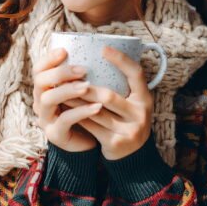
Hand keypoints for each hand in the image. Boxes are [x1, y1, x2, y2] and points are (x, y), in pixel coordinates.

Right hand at [32, 48, 100, 152]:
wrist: (89, 142)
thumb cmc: (87, 111)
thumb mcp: (83, 91)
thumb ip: (82, 75)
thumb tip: (100, 48)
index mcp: (45, 89)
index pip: (38, 70)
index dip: (48, 59)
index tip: (64, 50)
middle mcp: (41, 102)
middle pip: (40, 82)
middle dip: (60, 73)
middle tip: (82, 70)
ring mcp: (46, 119)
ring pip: (48, 100)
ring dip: (68, 90)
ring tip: (87, 86)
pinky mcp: (55, 134)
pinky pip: (65, 120)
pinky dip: (81, 111)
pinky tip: (97, 107)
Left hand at [64, 46, 154, 160]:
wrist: (134, 157)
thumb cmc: (128, 121)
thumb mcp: (133, 104)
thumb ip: (123, 87)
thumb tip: (100, 58)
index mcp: (145, 99)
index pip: (137, 74)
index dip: (122, 60)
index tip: (103, 48)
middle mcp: (141, 114)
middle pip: (109, 96)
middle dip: (85, 87)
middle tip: (67, 77)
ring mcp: (129, 130)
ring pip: (96, 111)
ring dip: (76, 100)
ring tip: (61, 90)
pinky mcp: (115, 143)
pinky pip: (91, 126)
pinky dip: (77, 115)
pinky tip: (65, 108)